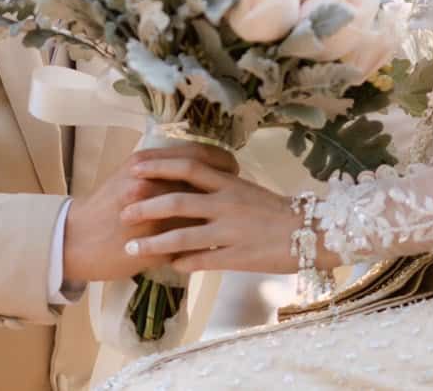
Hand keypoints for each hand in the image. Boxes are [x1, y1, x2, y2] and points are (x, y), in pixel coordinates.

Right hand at [62, 144, 237, 284]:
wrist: (76, 240)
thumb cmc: (103, 207)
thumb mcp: (128, 177)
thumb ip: (157, 169)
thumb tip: (189, 163)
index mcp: (144, 166)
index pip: (193, 156)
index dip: (219, 159)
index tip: (233, 164)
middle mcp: (150, 186)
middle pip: (202, 182)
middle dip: (226, 185)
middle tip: (241, 188)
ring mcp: (152, 217)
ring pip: (199, 213)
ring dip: (220, 216)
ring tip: (235, 216)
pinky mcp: (153, 246)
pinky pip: (188, 244)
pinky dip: (206, 242)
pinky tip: (219, 243)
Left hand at [119, 156, 342, 274]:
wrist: (311, 233)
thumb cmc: (277, 211)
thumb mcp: (246, 190)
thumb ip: (218, 187)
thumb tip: (189, 180)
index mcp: (229, 182)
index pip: (188, 166)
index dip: (159, 165)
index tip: (133, 165)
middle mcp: (227, 203)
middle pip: (178, 201)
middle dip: (146, 206)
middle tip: (122, 210)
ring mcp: (230, 231)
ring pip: (183, 236)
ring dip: (154, 242)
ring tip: (131, 248)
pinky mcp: (237, 257)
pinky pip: (202, 261)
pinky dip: (181, 264)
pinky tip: (167, 267)